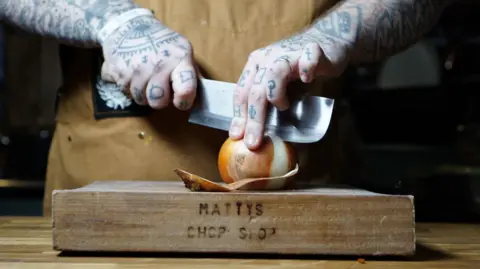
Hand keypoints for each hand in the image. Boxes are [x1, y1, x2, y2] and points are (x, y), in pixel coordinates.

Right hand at [100, 15, 196, 109]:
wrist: (129, 27)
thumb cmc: (162, 44)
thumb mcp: (182, 51)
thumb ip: (191, 74)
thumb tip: (202, 99)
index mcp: (180, 60)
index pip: (185, 88)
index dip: (183, 101)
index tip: (180, 101)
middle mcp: (158, 65)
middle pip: (159, 101)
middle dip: (160, 100)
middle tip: (160, 90)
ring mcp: (137, 69)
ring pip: (141, 100)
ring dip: (144, 95)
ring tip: (147, 80)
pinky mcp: (120, 73)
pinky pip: (127, 93)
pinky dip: (131, 89)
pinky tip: (135, 76)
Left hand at [229, 32, 348, 149]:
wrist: (328, 41)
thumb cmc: (299, 67)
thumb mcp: (277, 83)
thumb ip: (267, 101)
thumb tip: (256, 132)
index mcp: (256, 65)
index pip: (241, 92)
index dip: (239, 116)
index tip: (237, 137)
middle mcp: (268, 57)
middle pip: (256, 89)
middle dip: (254, 119)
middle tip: (254, 142)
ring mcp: (290, 52)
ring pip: (275, 73)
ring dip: (275, 94)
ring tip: (283, 107)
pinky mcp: (313, 49)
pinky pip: (308, 58)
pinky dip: (307, 68)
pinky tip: (308, 79)